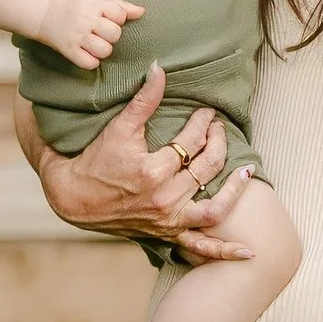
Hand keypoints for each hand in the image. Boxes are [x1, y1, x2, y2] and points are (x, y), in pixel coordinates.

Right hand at [14, 74, 252, 260]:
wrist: (73, 198)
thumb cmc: (94, 160)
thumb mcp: (119, 128)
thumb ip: (143, 100)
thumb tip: (160, 69)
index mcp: (152, 171)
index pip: (190, 143)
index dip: (202, 124)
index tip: (207, 112)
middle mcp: (163, 199)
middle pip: (206, 169)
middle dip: (217, 143)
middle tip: (219, 127)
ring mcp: (167, 219)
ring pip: (213, 207)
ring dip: (234, 191)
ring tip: (247, 171)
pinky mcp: (166, 233)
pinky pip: (199, 246)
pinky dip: (223, 251)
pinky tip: (248, 252)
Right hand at [33, 0, 142, 72]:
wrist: (46, 12)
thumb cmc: (76, 4)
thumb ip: (120, 6)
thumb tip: (141, 12)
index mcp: (94, 5)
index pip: (120, 15)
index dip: (117, 18)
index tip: (108, 18)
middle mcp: (86, 20)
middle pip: (114, 34)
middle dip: (112, 35)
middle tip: (102, 32)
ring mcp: (77, 37)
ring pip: (104, 50)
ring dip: (103, 49)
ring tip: (96, 43)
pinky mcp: (69, 51)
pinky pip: (89, 63)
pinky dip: (91, 61)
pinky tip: (88, 53)